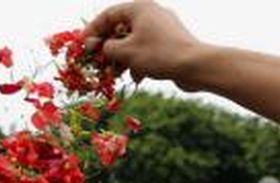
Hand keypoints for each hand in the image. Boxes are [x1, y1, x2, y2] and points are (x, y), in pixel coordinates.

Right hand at [84, 1, 204, 86]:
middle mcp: (152, 13)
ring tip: (115, 74)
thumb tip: (103, 49)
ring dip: (123, 58)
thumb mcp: (126, 52)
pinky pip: (149, 50)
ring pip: (136, 42)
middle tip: (98, 62)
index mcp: (140, 8)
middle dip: (109, 48)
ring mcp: (164, 28)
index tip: (83, 45)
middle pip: (122, 29)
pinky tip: (137, 78)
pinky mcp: (172, 44)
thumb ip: (107, 48)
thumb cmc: (158, 54)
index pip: (109, 15)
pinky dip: (140, 62)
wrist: (196, 66)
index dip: (93, 30)